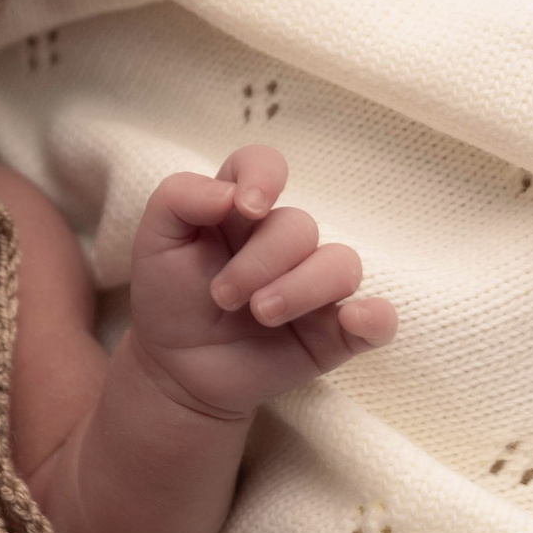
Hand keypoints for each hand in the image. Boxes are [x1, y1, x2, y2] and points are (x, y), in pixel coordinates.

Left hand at [123, 146, 394, 420]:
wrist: (175, 367)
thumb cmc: (169, 297)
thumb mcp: (154, 240)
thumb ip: (179, 198)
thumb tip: (232, 194)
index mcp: (241, 210)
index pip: (265, 165)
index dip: (264, 176)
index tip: (246, 208)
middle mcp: (283, 242)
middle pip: (300, 226)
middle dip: (259, 263)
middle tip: (222, 296)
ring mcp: (314, 285)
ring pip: (342, 265)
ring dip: (300, 289)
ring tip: (261, 315)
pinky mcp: (336, 331)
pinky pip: (378, 318)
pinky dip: (374, 317)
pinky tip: (350, 321)